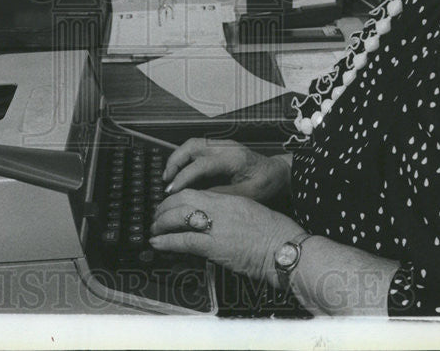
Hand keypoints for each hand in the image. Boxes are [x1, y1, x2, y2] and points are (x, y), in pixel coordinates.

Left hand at [150, 189, 303, 282]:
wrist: (286, 248)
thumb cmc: (276, 234)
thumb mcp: (251, 213)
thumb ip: (231, 212)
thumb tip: (215, 219)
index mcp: (229, 199)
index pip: (194, 192)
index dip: (177, 197)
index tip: (170, 204)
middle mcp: (220, 208)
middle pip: (182, 200)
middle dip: (165, 208)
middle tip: (156, 216)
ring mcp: (216, 226)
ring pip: (179, 216)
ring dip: (161, 222)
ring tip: (153, 229)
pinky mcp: (215, 246)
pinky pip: (184, 240)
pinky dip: (167, 240)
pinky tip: (157, 242)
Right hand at [162, 138, 288, 202]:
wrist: (277, 173)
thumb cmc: (266, 184)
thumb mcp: (246, 196)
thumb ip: (221, 195)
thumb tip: (197, 199)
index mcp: (233, 158)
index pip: (201, 165)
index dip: (184, 178)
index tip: (172, 191)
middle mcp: (225, 147)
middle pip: (191, 146)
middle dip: (174, 162)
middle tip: (166, 181)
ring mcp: (222, 144)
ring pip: (191, 144)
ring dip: (177, 158)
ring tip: (169, 176)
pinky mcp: (220, 147)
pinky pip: (197, 147)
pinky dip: (185, 157)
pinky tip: (181, 171)